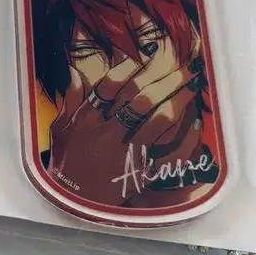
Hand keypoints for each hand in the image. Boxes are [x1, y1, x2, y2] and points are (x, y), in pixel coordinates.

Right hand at [47, 46, 205, 206]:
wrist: (75, 199)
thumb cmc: (66, 162)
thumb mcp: (60, 129)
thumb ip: (70, 100)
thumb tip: (75, 72)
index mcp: (87, 120)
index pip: (109, 87)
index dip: (129, 68)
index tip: (144, 54)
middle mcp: (108, 132)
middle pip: (138, 99)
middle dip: (162, 79)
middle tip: (181, 66)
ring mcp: (126, 152)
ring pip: (157, 121)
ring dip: (177, 102)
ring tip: (191, 87)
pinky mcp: (141, 171)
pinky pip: (169, 154)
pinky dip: (185, 139)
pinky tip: (195, 124)